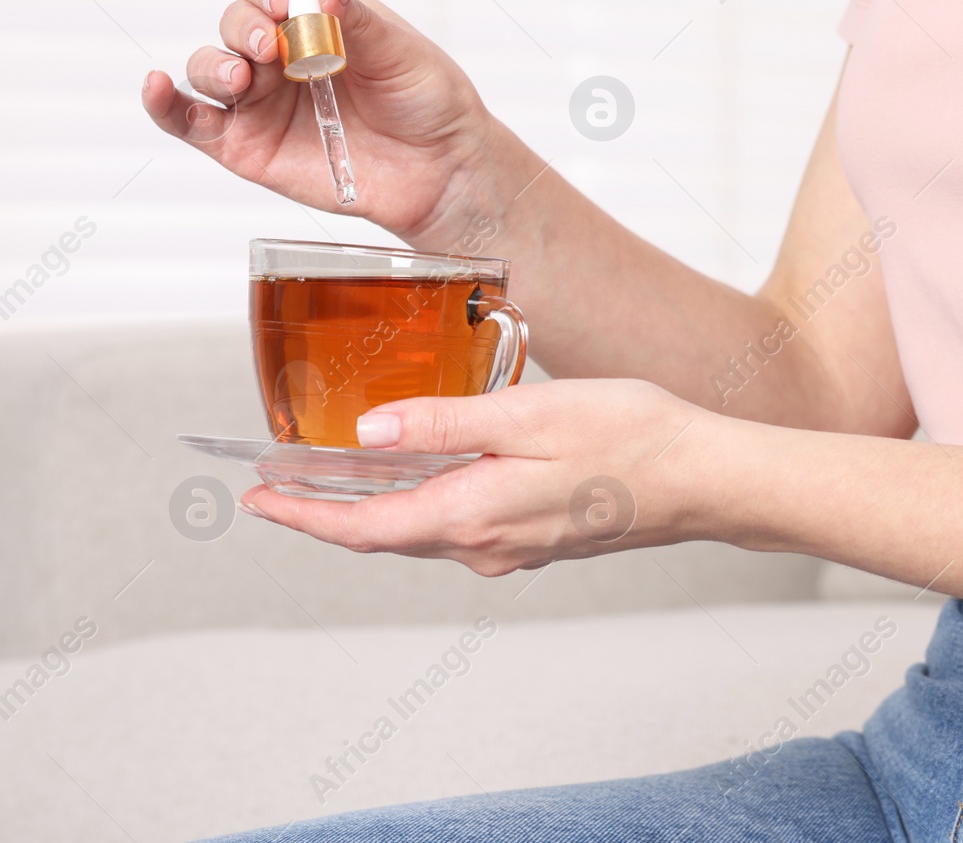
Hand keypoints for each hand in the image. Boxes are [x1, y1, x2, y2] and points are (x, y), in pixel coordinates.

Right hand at [141, 0, 531, 246]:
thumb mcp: (399, 51)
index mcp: (314, 16)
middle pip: (234, 22)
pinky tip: (155, 88)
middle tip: (270, 44)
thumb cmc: (425, 102)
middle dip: (245, 26)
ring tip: (243, 77)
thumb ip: (354, 19)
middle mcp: (278, 54)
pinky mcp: (245, 147)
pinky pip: (190, 122)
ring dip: (215, 65)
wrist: (441, 171)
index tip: (289, 2)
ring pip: (207, 68)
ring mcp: (258, 101)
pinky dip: (164, 104)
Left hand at [237, 379, 716, 576]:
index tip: (257, 499)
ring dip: (367, 509)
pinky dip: (416, 503)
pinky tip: (413, 473)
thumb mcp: (527, 414)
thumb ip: (444, 425)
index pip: (363, 527)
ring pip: (418, 530)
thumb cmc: (629, 437)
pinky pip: (455, 525)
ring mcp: (510, 548)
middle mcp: (483, 545)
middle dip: (322, 513)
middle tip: (273, 487)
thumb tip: (369, 432)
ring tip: (326, 478)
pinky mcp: (532, 538)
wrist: (705, 479)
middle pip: (382, 534)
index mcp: (473, 516)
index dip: (303, 517)